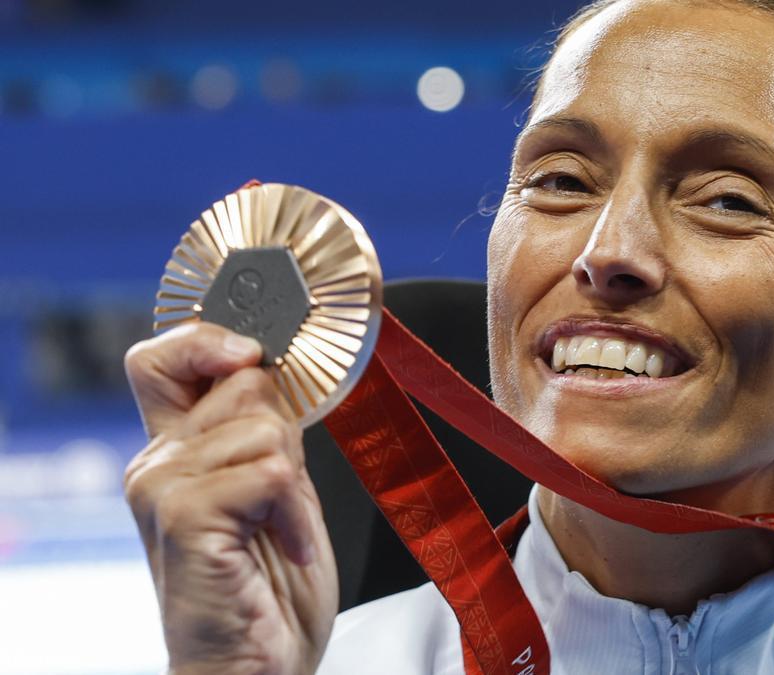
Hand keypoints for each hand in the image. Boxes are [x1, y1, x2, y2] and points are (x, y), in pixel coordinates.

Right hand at [124, 322, 337, 674]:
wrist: (258, 666)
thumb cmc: (272, 589)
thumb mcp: (278, 493)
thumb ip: (266, 434)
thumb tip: (274, 370)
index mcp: (175, 452)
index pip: (163, 357)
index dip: (209, 338)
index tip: (256, 354)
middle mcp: (156, 462)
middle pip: (242, 380)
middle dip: (287, 431)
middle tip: (282, 497)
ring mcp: (162, 488)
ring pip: (265, 426)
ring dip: (298, 486)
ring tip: (284, 532)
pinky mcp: (183, 515)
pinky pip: (272, 471)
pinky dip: (297, 512)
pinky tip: (287, 546)